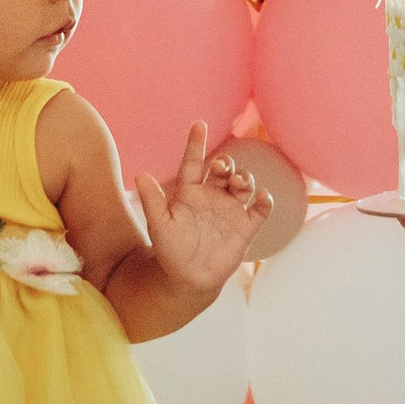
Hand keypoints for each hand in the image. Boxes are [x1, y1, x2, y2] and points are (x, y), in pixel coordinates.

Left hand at [132, 124, 269, 299]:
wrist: (189, 279)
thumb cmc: (171, 251)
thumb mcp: (159, 226)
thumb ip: (152, 201)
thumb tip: (139, 175)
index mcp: (190, 192)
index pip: (194, 162)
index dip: (196, 143)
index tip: (199, 124)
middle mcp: (212, 196)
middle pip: (223, 170)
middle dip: (226, 163)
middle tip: (223, 168)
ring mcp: (231, 210)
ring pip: (244, 184)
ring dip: (244, 178)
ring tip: (239, 183)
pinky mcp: (246, 227)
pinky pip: (260, 210)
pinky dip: (265, 202)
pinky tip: (263, 198)